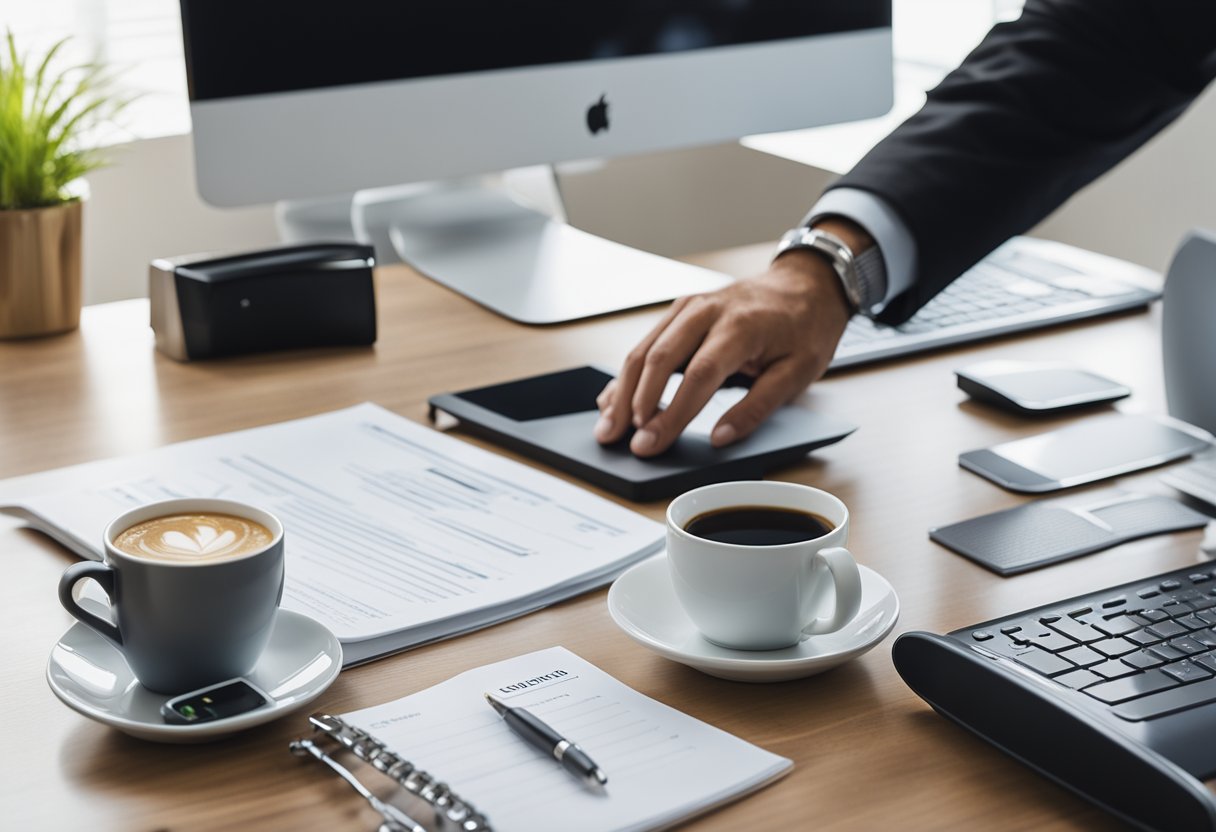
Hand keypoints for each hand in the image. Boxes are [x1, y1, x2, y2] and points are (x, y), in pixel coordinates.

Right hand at [594, 247, 853, 456]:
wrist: (805, 283)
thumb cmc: (805, 328)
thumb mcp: (799, 373)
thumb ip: (758, 407)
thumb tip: (719, 438)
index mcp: (741, 326)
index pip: (699, 375)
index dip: (671, 413)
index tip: (652, 443)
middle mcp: (708, 311)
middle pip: (659, 358)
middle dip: (636, 405)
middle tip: (625, 443)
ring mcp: (689, 307)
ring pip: (644, 349)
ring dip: (623, 392)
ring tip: (609, 429)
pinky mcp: (680, 311)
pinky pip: (647, 342)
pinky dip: (628, 375)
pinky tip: (614, 400)